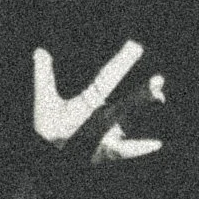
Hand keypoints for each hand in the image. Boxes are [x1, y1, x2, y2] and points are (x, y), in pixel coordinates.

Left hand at [32, 41, 166, 160]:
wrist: (47, 153)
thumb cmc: (49, 128)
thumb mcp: (45, 102)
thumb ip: (44, 77)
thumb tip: (40, 51)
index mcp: (92, 100)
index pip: (108, 78)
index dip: (121, 63)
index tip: (135, 46)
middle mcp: (104, 115)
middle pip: (127, 102)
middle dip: (143, 92)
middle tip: (159, 79)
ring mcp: (107, 133)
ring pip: (128, 121)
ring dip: (142, 109)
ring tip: (159, 96)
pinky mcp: (106, 151)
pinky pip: (125, 150)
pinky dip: (139, 148)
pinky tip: (156, 143)